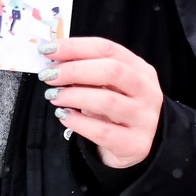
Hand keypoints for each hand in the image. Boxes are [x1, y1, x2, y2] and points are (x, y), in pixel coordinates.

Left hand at [44, 35, 162, 168]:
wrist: (134, 148)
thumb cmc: (114, 111)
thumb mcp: (107, 87)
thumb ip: (87, 72)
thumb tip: (53, 61)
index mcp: (140, 69)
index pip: (108, 49)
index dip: (75, 47)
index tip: (48, 50)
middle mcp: (147, 91)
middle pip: (112, 71)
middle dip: (74, 70)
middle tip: (48, 75)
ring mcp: (144, 119)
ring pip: (107, 101)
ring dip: (73, 96)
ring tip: (53, 97)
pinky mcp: (135, 144)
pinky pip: (102, 132)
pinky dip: (78, 122)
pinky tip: (64, 116)